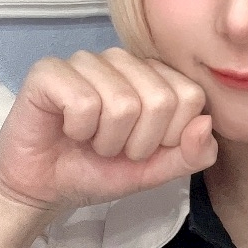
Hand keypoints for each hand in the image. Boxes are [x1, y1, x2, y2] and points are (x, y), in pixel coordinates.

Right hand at [0, 48, 217, 211]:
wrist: (42, 186)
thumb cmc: (96, 170)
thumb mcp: (154, 171)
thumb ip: (190, 154)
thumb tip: (205, 123)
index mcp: (152, 75)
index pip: (190, 96)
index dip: (168, 137)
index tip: (141, 147)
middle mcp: (122, 60)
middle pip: (160, 100)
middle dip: (137, 142)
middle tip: (112, 147)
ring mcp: (85, 61)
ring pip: (123, 103)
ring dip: (106, 140)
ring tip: (89, 140)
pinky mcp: (49, 71)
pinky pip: (83, 101)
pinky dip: (78, 130)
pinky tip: (67, 130)